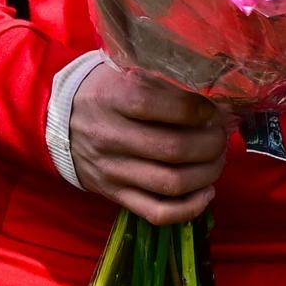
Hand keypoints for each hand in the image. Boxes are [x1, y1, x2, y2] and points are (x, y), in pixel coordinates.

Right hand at [69, 62, 226, 223]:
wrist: (62, 121)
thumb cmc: (108, 90)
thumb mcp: (130, 72)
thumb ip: (166, 83)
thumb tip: (213, 100)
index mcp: (115, 99)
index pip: (157, 106)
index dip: (195, 109)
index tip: (214, 109)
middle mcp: (112, 138)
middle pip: (173, 149)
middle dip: (211, 143)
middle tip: (223, 135)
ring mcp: (114, 172)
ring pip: (170, 183)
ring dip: (207, 174)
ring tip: (219, 159)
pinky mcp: (115, 196)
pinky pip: (155, 212)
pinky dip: (188, 209)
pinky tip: (207, 192)